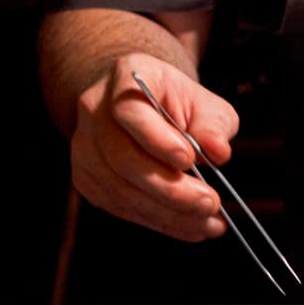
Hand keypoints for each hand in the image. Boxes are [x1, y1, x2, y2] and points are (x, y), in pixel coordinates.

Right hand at [69, 54, 238, 242]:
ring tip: (208, 222)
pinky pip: (120, 206)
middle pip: (122, 157)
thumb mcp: (205, 103)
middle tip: (210, 203)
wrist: (143, 105)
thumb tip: (218, 152)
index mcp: (124, 77)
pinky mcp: (87, 179)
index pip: (129, 110)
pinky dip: (158, 221)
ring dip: (168, 212)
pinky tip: (190, 227)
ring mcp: (85, 147)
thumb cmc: (177, 103)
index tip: (189, 160)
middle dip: (169, 188)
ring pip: (120, 189)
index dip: (156, 138)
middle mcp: (94, 111)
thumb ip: (214, 124)